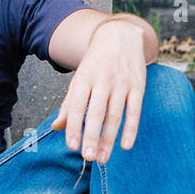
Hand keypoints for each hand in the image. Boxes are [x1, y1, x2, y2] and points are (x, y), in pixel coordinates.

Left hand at [50, 19, 146, 161]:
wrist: (120, 36)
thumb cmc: (96, 64)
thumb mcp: (79, 78)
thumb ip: (69, 104)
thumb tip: (56, 127)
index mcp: (84, 78)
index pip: (77, 105)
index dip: (74, 126)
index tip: (72, 146)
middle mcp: (102, 80)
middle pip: (96, 112)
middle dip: (91, 136)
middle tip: (87, 157)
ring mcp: (121, 83)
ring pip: (115, 114)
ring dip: (109, 138)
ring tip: (102, 157)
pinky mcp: (138, 85)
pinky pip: (134, 110)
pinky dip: (131, 129)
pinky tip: (125, 145)